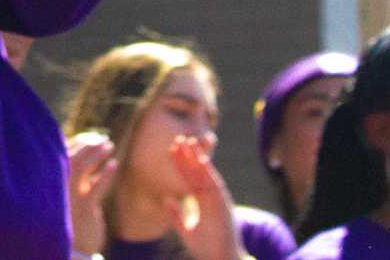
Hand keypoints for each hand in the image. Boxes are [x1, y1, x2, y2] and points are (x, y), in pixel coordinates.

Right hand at [66, 130, 115, 256]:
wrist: (76, 247)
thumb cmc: (75, 213)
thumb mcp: (73, 192)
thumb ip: (77, 170)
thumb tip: (90, 143)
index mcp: (50, 181)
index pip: (62, 153)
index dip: (77, 142)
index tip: (90, 137)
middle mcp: (55, 187)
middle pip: (70, 156)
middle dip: (87, 144)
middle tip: (103, 138)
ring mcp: (68, 198)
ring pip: (80, 167)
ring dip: (96, 154)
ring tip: (109, 145)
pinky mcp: (83, 209)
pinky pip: (96, 188)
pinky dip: (106, 174)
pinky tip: (114, 164)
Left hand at [166, 135, 241, 259]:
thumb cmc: (206, 249)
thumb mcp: (186, 230)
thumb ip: (176, 216)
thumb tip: (165, 199)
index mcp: (202, 202)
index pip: (189, 178)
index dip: (180, 164)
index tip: (171, 150)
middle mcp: (210, 198)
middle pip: (198, 173)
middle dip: (189, 156)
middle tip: (178, 139)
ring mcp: (218, 200)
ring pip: (207, 175)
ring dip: (199, 159)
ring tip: (190, 143)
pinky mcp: (224, 205)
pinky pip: (216, 186)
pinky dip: (210, 173)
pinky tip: (202, 161)